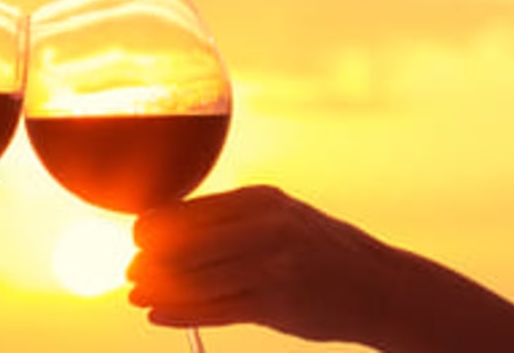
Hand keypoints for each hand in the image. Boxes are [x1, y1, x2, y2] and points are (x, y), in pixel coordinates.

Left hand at [129, 185, 420, 344]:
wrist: (382, 288)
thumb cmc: (322, 253)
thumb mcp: (283, 218)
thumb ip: (234, 221)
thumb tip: (169, 227)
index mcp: (263, 199)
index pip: (191, 210)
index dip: (154, 228)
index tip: (138, 239)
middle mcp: (266, 227)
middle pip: (185, 244)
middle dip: (150, 260)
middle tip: (131, 272)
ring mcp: (272, 266)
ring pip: (195, 280)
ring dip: (158, 289)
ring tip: (137, 295)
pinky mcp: (277, 304)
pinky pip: (214, 310)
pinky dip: (179, 313)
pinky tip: (157, 313)